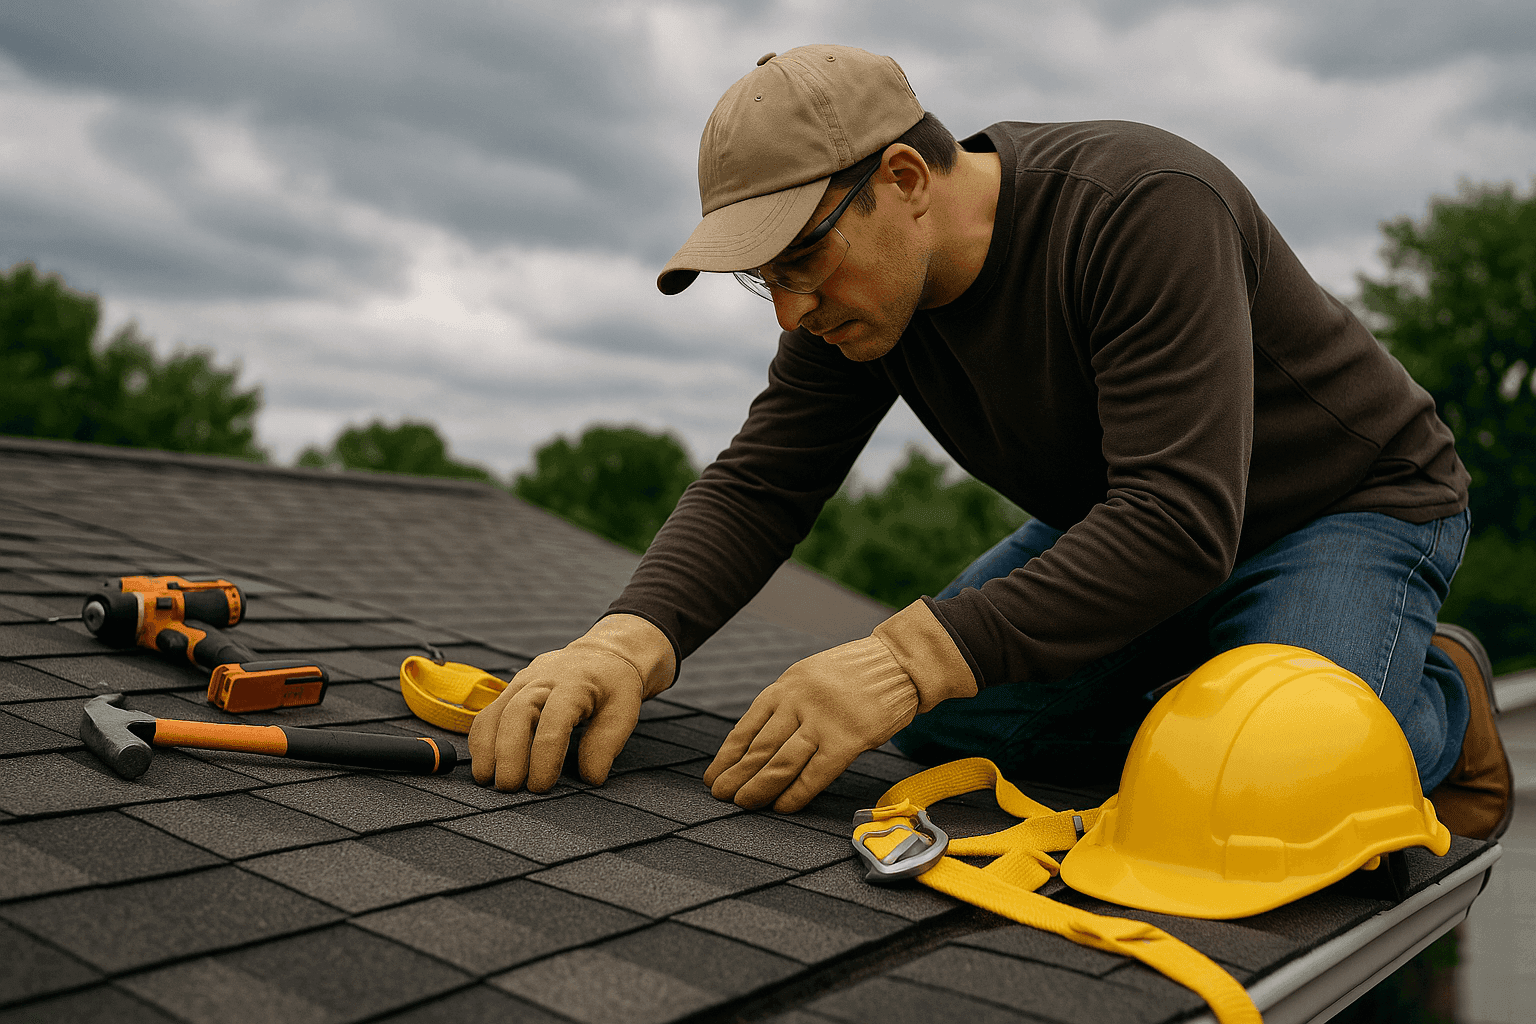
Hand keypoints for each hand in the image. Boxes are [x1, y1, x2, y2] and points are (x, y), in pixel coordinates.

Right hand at [469, 614, 674, 790]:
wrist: (599, 655)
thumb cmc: (613, 686)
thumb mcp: (624, 709)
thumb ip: (607, 742)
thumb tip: (591, 777)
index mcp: (575, 683)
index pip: (554, 721)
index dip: (544, 757)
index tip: (541, 786)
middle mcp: (543, 679)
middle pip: (517, 713)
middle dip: (509, 753)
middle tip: (510, 787)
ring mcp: (522, 682)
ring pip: (495, 712)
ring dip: (486, 748)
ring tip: (486, 780)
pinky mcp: (510, 689)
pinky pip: (487, 714)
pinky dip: (481, 740)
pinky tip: (484, 764)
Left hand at [704, 600, 976, 812]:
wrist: (900, 663)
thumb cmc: (855, 675)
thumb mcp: (810, 677)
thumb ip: (786, 705)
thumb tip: (759, 744)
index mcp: (786, 685)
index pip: (746, 726)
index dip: (727, 755)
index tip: (713, 775)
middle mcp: (799, 701)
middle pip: (759, 747)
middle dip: (736, 775)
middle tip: (721, 795)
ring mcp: (823, 720)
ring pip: (780, 762)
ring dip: (758, 787)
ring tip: (743, 803)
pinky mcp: (849, 739)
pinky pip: (814, 774)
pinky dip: (795, 794)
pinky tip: (782, 807)